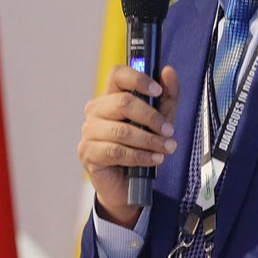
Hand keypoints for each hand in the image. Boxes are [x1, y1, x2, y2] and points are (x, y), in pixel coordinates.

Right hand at [78, 64, 179, 223]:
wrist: (126, 185)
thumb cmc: (140, 147)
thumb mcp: (159, 120)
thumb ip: (166, 97)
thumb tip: (168, 72)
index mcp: (111, 96)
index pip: (117, 75)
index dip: (138, 79)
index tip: (157, 90)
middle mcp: (96, 110)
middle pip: (123, 103)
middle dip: (151, 117)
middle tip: (168, 130)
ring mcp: (89, 132)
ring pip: (122, 131)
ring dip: (149, 140)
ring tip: (166, 148)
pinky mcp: (88, 153)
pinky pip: (117, 151)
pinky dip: (140, 156)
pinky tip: (153, 159)